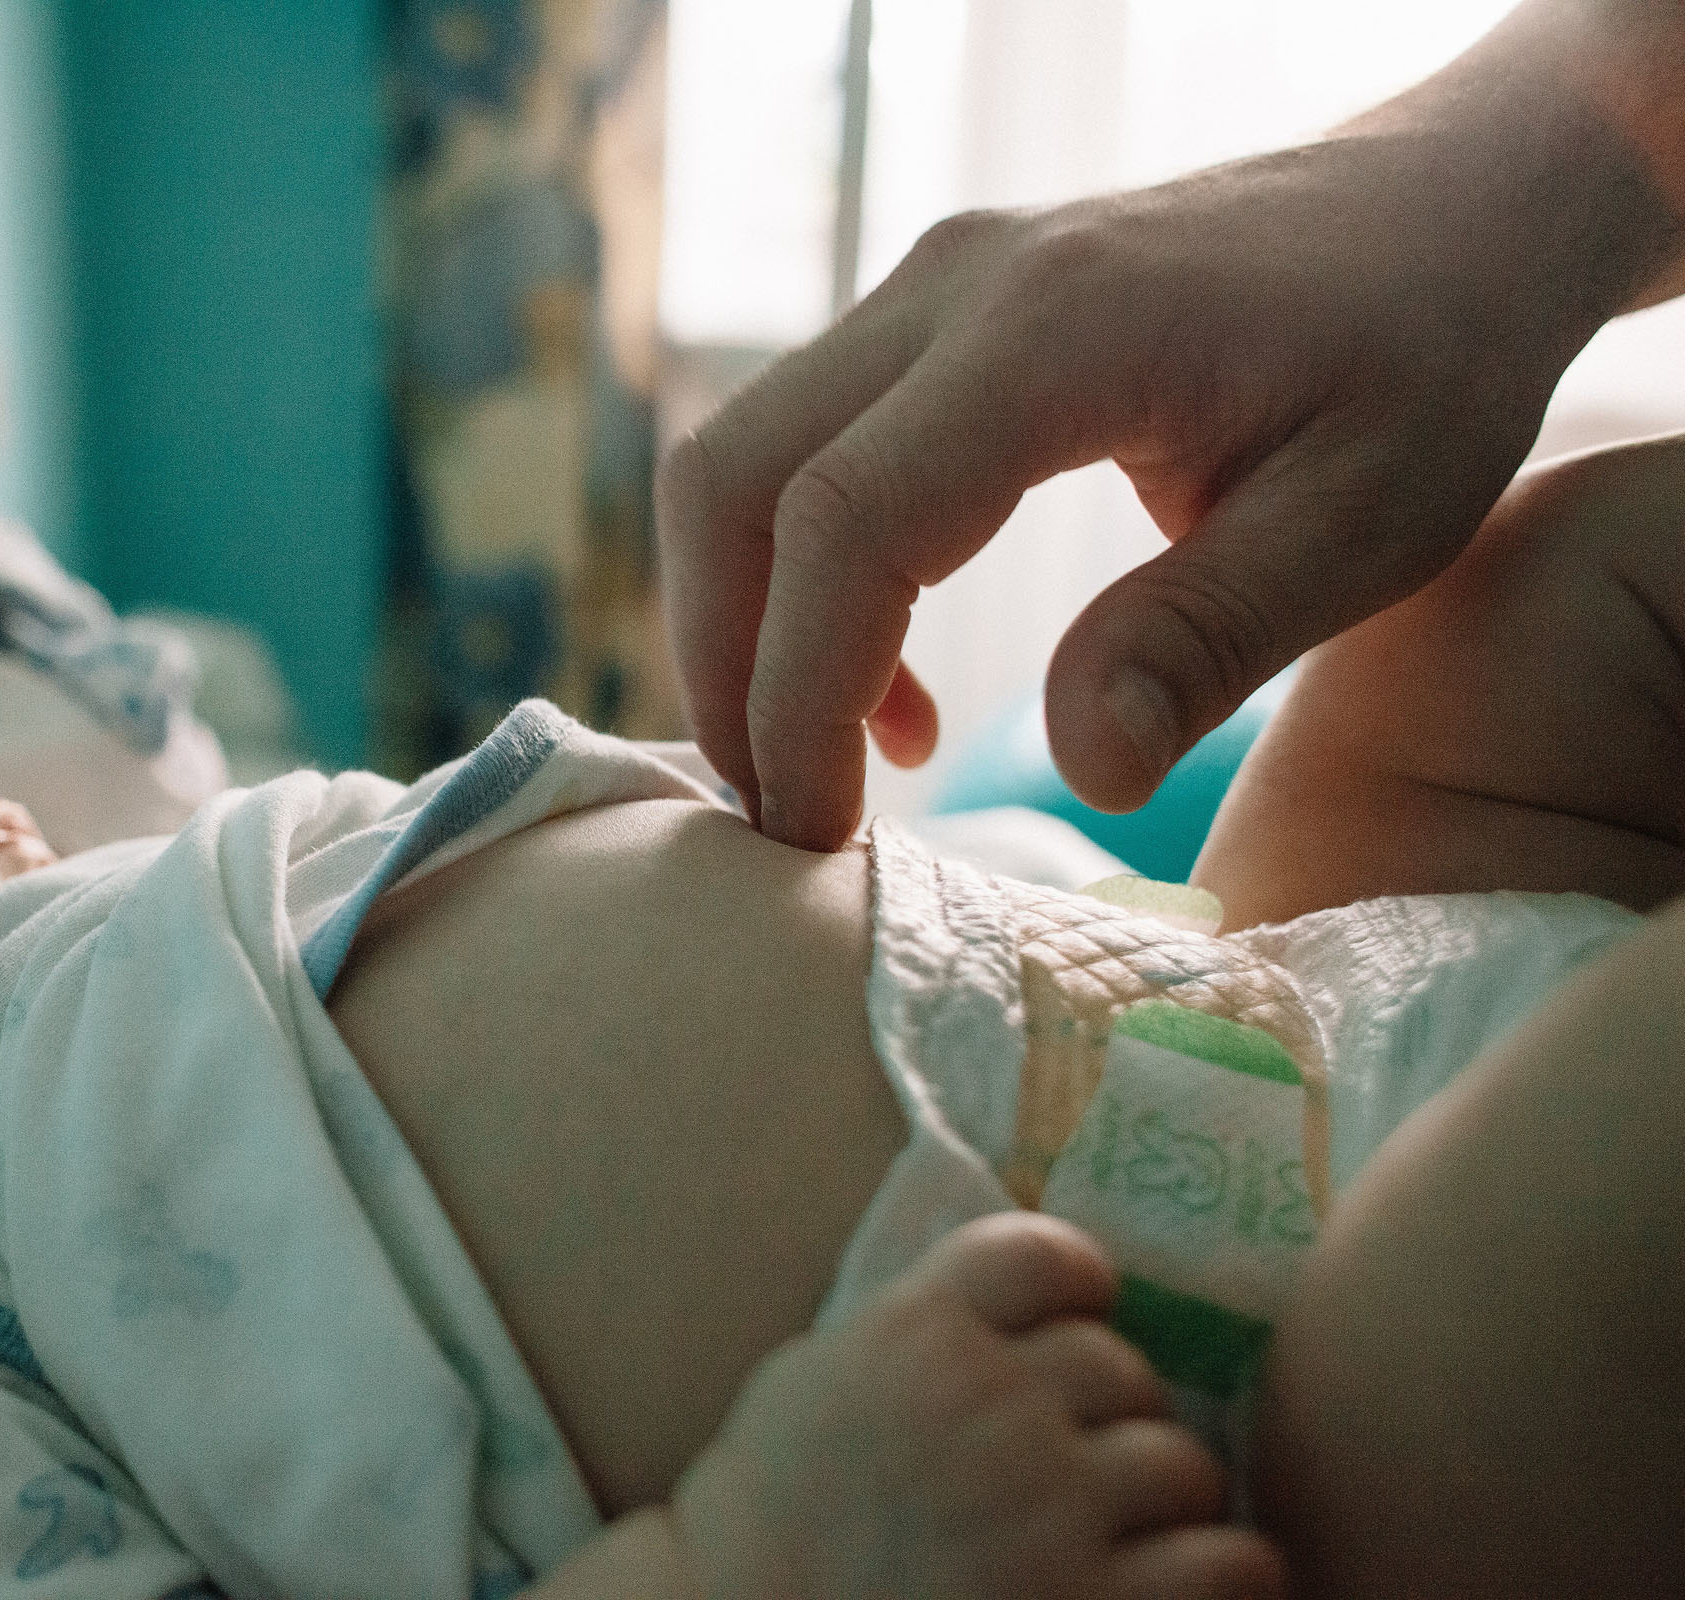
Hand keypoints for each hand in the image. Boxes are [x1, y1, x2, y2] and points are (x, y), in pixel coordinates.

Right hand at [659, 1, 1682, 849]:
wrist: (1447, 212)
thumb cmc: (1428, 362)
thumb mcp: (1367, 524)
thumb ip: (1207, 641)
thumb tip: (1082, 771)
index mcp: (1056, 334)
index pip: (845, 520)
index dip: (802, 694)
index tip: (824, 833)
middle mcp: (954, 288)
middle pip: (731, 480)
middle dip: (728, 669)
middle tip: (792, 818)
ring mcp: (928, 290)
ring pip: (739, 461)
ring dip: (750, 626)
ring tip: (834, 764)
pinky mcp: (928, 320)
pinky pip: (799, 452)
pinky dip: (797, 579)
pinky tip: (890, 685)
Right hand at [667, 1212, 1283, 1599]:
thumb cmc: (763, 1522)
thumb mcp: (819, 1381)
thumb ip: (915, 1331)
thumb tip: (1014, 1303)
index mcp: (917, 1335)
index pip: (1046, 1259)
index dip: (1078, 1286)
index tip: (1079, 1318)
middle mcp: (992, 1406)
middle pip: (1121, 1368)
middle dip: (1111, 1416)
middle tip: (1079, 1467)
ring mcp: (1050, 1510)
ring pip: (1182, 1463)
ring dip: (1163, 1501)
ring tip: (1130, 1536)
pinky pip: (1230, 1564)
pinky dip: (1225, 1573)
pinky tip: (1188, 1584)